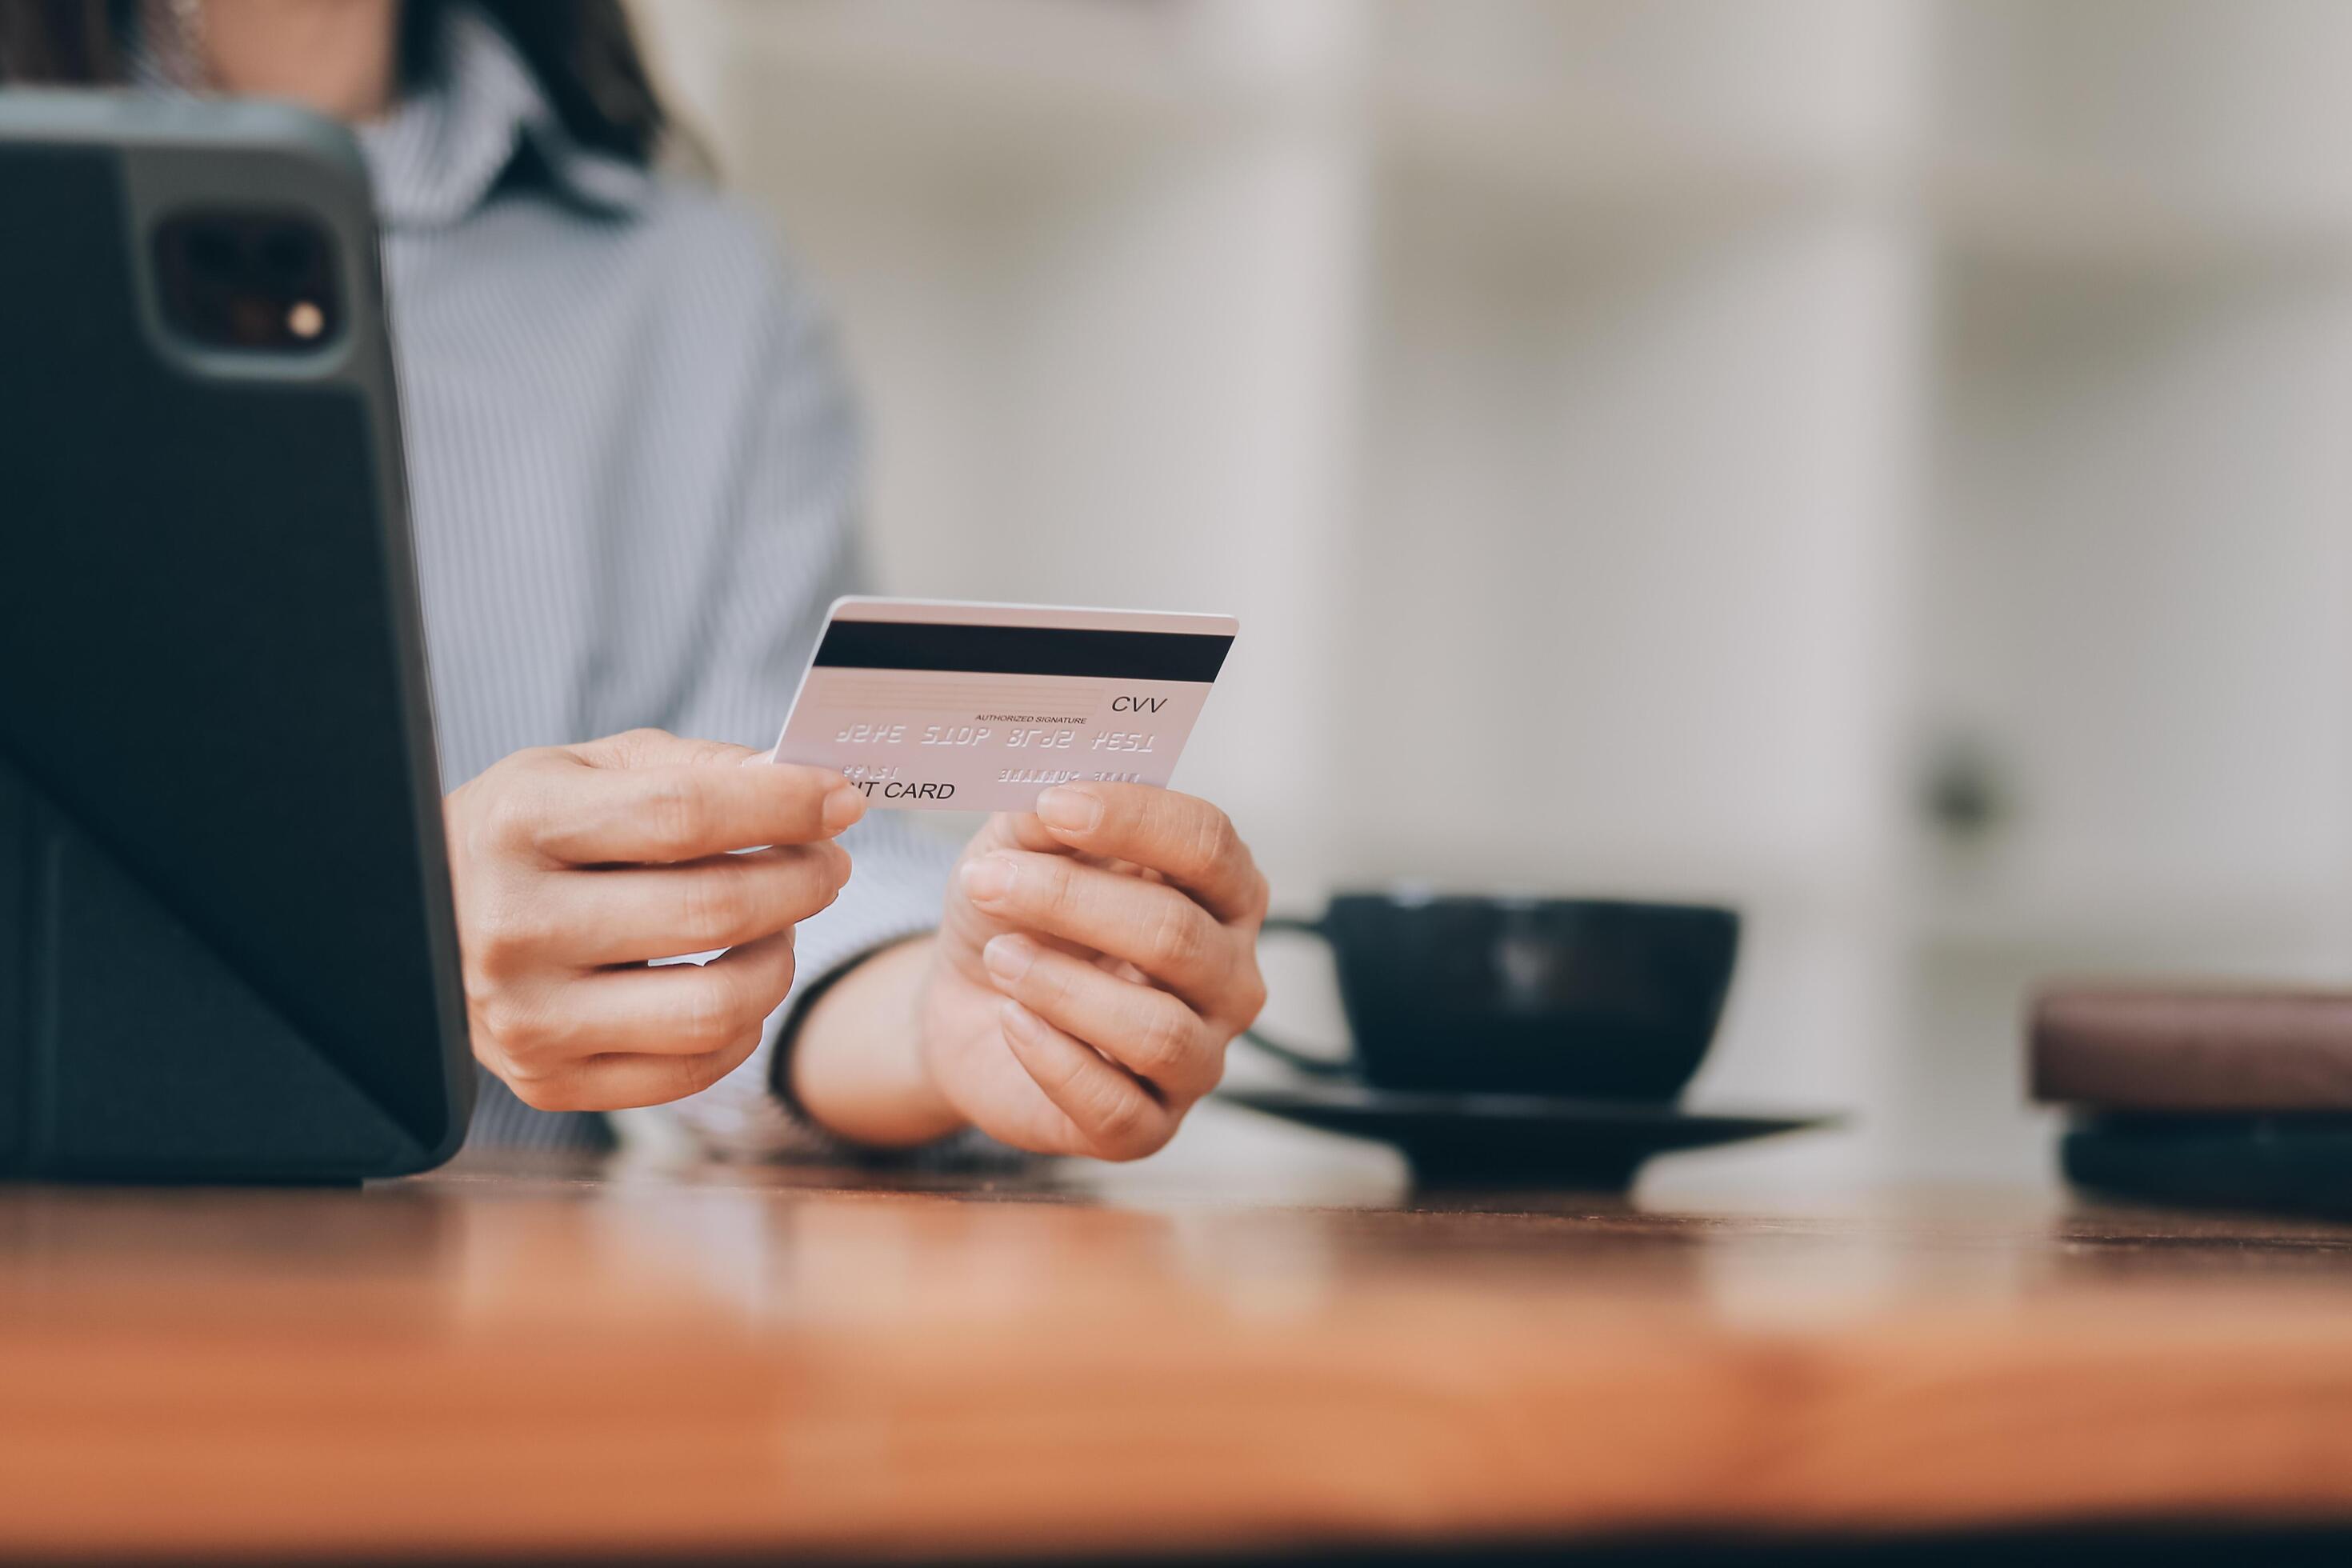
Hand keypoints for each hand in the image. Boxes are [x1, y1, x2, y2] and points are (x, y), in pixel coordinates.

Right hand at [443, 728, 863, 1110]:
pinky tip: (737, 981)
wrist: (422, 922)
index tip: (841, 798)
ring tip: (780, 925)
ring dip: (781, 959)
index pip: (682, 814)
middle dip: (802, 882)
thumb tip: (803, 781)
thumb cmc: (529, 834)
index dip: (783, 806)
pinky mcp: (547, 1082)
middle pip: (712, 910)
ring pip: (715, 1007)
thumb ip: (693, 769)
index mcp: (519, 826)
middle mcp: (512, 927)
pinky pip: (693, 1069)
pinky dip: (744, 1027)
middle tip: (827, 864)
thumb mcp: (587, 770)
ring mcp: (526, 1017)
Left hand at [824, 783, 1267, 1159]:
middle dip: (1070, 900)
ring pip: (1157, 1030)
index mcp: (1221, 892)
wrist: (972, 1011)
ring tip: (1000, 959)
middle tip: (990, 881)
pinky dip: (1053, 1059)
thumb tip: (1046, 796)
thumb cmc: (1019, 919)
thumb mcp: (1016, 852)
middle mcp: (1230, 976)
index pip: (1209, 845)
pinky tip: (1012, 1022)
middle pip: (1177, 934)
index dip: (1134, 820)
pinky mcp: (1151, 1128)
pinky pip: (1118, 1107)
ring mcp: (1200, 1058)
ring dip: (1059, 986)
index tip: (1052, 805)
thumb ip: (1036, 821)